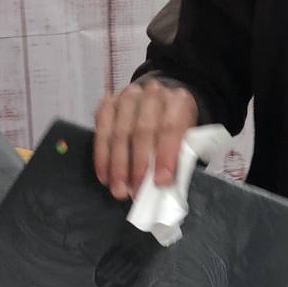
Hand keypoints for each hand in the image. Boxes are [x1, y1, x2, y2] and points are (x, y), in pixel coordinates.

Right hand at [94, 79, 197, 199]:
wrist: (159, 102)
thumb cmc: (174, 126)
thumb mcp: (186, 137)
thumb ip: (179, 156)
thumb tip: (164, 183)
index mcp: (178, 101)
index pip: (170, 127)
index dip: (165, 156)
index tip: (160, 182)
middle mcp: (151, 94)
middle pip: (142, 131)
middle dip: (138, 166)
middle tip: (135, 191)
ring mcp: (127, 97)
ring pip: (119, 133)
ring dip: (118, 166)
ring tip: (119, 189)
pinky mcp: (108, 104)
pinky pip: (101, 132)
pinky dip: (102, 157)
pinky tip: (105, 176)